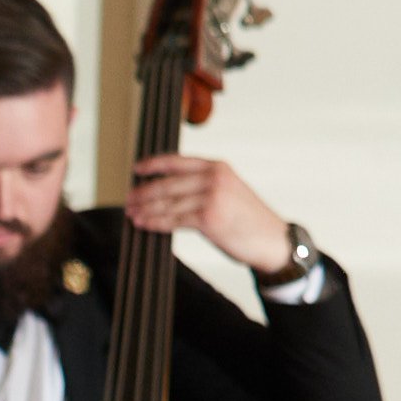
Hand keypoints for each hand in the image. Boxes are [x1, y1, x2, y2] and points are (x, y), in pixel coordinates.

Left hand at [122, 152, 296, 276]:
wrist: (272, 239)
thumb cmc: (249, 219)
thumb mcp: (229, 190)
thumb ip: (205, 185)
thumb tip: (172, 191)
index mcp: (217, 167)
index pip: (178, 161)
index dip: (153, 164)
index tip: (136, 169)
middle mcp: (213, 177)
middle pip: (168, 183)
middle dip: (144, 192)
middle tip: (128, 199)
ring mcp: (211, 197)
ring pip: (168, 202)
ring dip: (146, 209)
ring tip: (131, 214)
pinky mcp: (208, 218)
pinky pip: (174, 220)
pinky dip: (156, 223)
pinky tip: (144, 224)